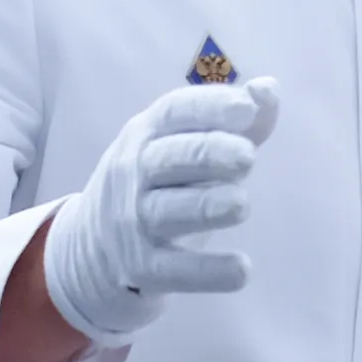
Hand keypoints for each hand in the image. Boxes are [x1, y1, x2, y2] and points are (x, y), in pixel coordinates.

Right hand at [41, 72, 278, 342]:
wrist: (93, 247)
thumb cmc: (159, 182)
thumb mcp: (184, 144)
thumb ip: (234, 120)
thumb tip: (269, 89)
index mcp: (146, 133)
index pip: (174, 112)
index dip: (209, 107)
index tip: (246, 109)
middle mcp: (134, 172)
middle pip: (171, 159)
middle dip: (208, 155)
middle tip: (247, 158)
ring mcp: (133, 221)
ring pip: (169, 211)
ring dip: (206, 207)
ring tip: (241, 204)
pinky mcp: (142, 267)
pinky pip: (175, 269)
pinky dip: (207, 272)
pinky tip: (241, 270)